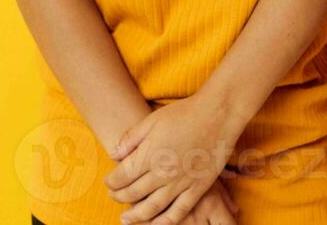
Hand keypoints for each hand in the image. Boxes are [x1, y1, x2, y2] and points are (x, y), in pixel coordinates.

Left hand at [104, 95, 243, 223]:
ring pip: (152, 207)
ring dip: (136, 215)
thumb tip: (113, 154)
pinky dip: (165, 221)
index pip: (122, 177)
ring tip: (126, 219)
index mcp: (149, 155)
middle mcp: (163, 173)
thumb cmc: (184, 113)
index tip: (108, 183)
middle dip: (119, 197)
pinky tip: (155, 223)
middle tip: (114, 197)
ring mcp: (181, 182)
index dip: (111, 182)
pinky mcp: (198, 187)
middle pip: (133, 193)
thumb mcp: (152, 120)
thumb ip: (131, 139)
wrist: (218, 114)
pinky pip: (179, 211)